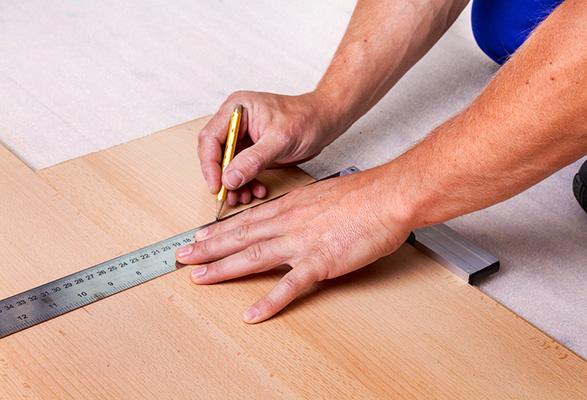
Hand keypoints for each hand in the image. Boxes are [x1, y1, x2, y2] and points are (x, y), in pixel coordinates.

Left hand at [175, 166, 409, 322]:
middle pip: (240, 236)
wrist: (388, 196)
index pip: (247, 219)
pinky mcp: (321, 262)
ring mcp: (302, 243)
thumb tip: (295, 214)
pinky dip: (269, 301)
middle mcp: (289, 223)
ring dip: (223, 269)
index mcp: (290, 206)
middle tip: (183, 257)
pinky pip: (289, 286)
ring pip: (253, 257)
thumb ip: (304, 207)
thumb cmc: (363, 194)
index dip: (219, 230)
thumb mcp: (324, 193)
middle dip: (208, 248)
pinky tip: (252, 314)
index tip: (200, 237)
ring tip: (199, 278)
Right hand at [197, 90, 339, 205]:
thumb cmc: (306, 119)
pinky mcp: (252, 149)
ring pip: (227, 164)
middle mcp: (236, 121)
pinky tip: (256, 190)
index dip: (210, 165)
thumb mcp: (280, 140)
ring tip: (243, 197)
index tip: (217, 185)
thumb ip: (253, 160)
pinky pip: (241, 169)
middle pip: (215, 153)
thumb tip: (230, 178)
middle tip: (228, 196)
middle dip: (221, 177)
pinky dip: (246, 182)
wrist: (325, 121)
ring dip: (233, 183)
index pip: (210, 139)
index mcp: (237, 109)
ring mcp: (243, 135)